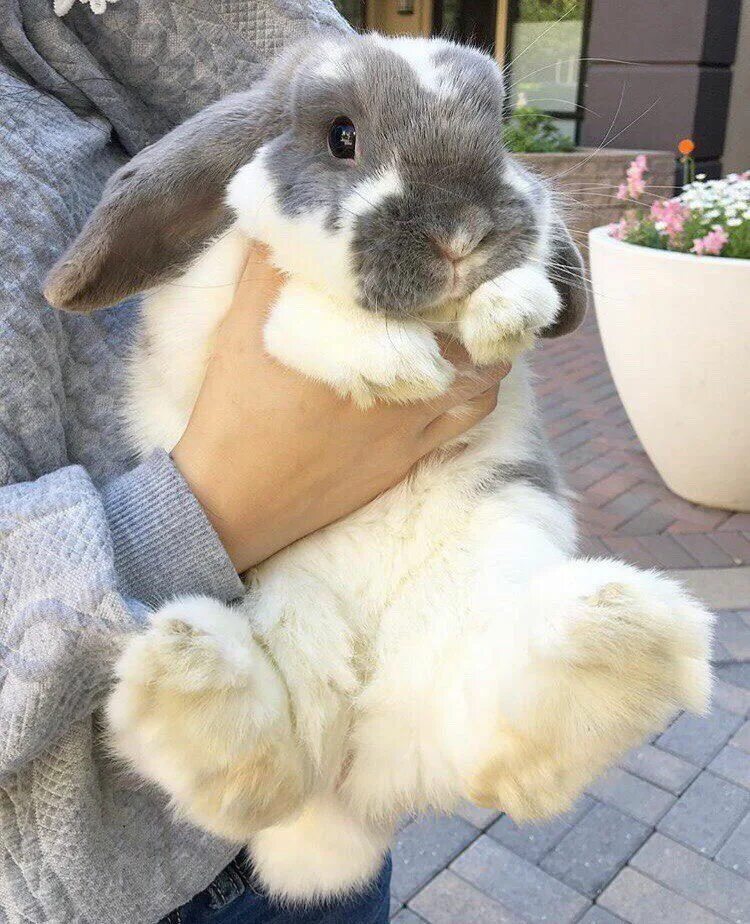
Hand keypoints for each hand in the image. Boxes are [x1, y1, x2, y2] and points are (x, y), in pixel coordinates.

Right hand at [172, 245, 510, 571]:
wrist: (237, 497)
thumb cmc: (236, 408)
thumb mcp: (244, 326)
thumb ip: (272, 267)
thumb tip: (293, 220)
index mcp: (358, 336)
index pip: (431, 285)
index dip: (451, 258)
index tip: (450, 244)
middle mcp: (397, 375)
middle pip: (469, 326)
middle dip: (476, 297)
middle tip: (470, 278)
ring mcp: (411, 419)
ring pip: (483, 372)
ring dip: (486, 342)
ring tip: (475, 321)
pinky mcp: (412, 453)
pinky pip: (470, 415)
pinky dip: (482, 387)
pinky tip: (470, 374)